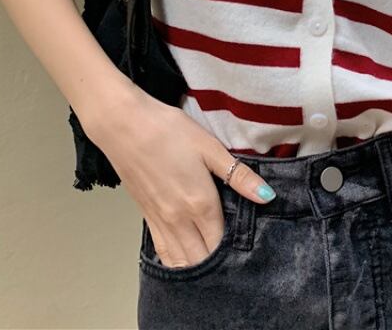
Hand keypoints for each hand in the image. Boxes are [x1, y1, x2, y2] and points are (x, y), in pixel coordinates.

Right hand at [87, 88, 275, 267]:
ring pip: (181, 261)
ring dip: (197, 265)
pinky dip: (176, 261)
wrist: (123, 126)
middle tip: (233, 253)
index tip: (247, 244)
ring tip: (212, 258)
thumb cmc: (168, 131)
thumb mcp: (210, 147)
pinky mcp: (146, 216)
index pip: (221, 242)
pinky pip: (162, 251)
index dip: (235, 248)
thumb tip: (267, 196)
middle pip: (202, 258)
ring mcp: (160, 220)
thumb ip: (239, 176)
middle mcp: (179, 219)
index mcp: (199, 203)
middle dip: (218, 261)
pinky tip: (185, 257)